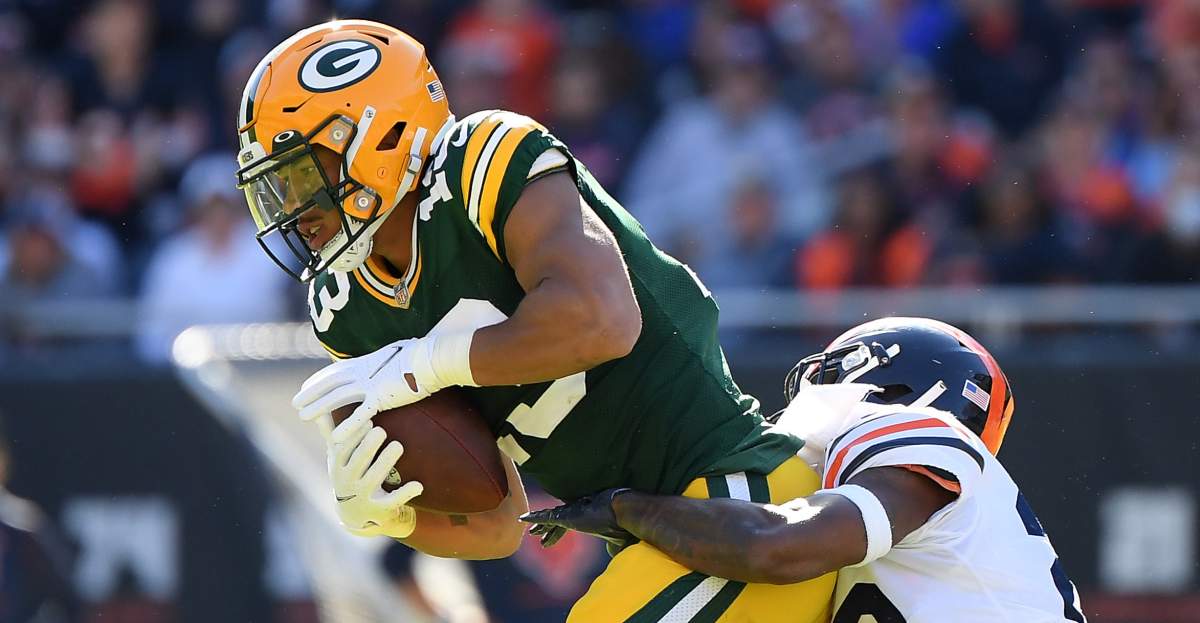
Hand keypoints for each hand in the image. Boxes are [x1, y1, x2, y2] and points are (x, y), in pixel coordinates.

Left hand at [294, 336, 443, 441]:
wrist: (431, 358)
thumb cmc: (419, 354)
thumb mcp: (394, 354)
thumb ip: (383, 361)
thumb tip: (384, 357)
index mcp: (366, 362)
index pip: (335, 370)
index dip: (319, 379)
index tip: (305, 386)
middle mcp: (364, 371)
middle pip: (330, 383)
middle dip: (311, 393)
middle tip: (295, 403)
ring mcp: (371, 384)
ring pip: (338, 397)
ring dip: (318, 407)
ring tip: (302, 416)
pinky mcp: (383, 396)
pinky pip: (361, 414)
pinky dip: (347, 426)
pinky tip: (335, 437)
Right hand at [330, 423, 423, 537]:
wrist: (355, 515)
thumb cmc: (347, 476)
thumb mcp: (337, 457)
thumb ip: (331, 434)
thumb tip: (318, 410)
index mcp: (338, 467)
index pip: (343, 450)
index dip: (354, 436)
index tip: (367, 421)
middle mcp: (348, 483)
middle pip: (358, 462)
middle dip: (368, 446)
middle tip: (381, 430)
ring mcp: (362, 497)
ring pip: (374, 479)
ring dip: (385, 462)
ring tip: (398, 445)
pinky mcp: (379, 510)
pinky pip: (392, 502)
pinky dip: (405, 493)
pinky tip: (418, 485)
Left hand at [519, 488, 635, 549]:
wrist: (623, 511)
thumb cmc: (623, 525)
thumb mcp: (619, 540)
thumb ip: (614, 547)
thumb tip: (615, 557)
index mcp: (586, 518)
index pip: (566, 525)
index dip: (555, 533)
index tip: (545, 542)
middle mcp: (577, 513)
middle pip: (557, 520)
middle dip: (545, 528)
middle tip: (534, 534)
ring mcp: (571, 513)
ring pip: (550, 519)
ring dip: (540, 526)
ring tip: (530, 532)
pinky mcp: (567, 516)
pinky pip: (546, 517)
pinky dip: (534, 517)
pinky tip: (522, 519)